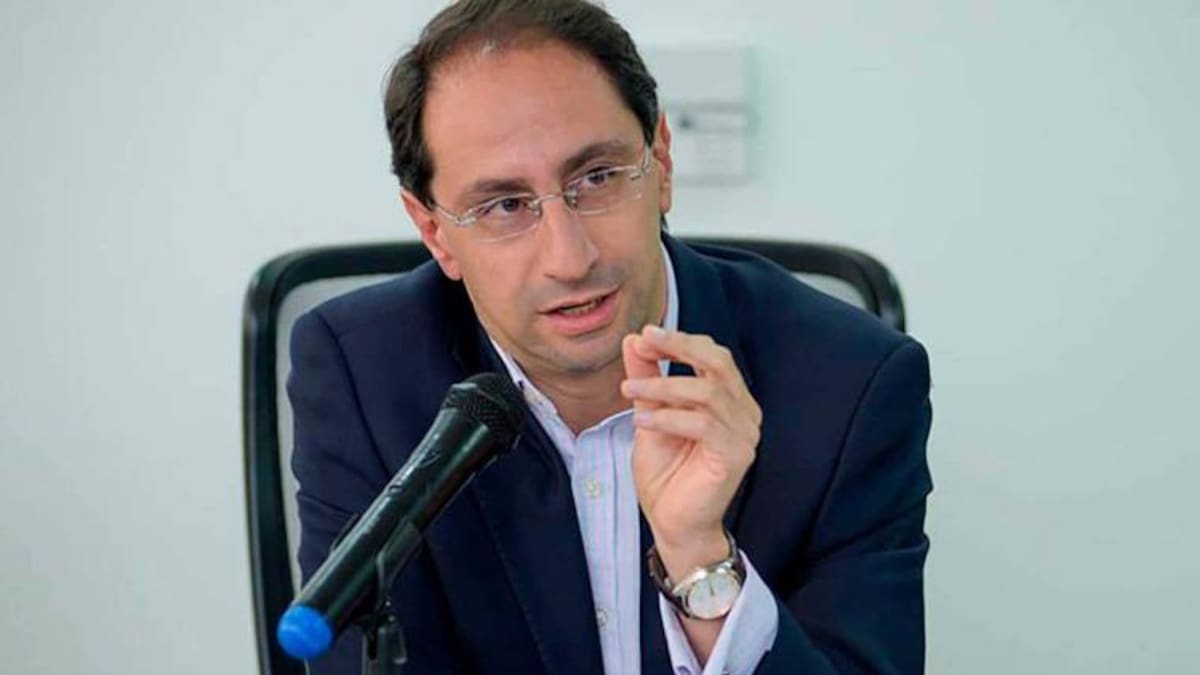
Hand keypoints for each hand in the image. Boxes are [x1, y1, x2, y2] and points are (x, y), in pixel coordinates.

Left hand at [621, 326, 760, 578]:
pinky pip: (704, 425)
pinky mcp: (735, 456)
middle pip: (719, 362)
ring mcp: (744, 435)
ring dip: (663, 385)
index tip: (644, 335)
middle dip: (680, 346)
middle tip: (645, 340)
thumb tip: (634, 340)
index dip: (681, 340)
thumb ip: (647, 378)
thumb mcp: (650, 415)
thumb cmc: (667, 474)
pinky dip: (669, 418)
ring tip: (628, 389)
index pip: (713, 355)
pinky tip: (641, 421)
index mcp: (730, 399)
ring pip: (707, 392)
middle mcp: (744, 413)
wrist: (672, 523)